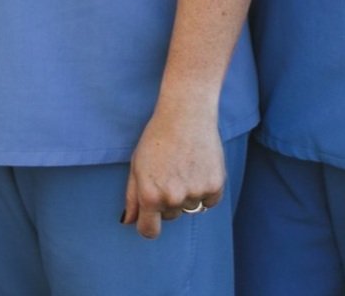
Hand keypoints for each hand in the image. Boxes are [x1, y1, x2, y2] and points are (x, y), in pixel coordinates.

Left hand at [122, 98, 223, 239]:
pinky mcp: (215, 185)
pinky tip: (200, 167)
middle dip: (169, 200)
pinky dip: (206, 190)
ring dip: (188, 194)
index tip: (152, 218)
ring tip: (185, 166)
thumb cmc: (156, 137)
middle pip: (171, 216)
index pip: (149, 231)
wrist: (186, 113)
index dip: (149, 225)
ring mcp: (195, 193)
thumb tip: (129, 221)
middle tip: (170, 172)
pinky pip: (209, 201)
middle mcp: (173, 199)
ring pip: (190, 207)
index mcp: (150, 196)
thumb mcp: (137, 165)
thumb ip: (132, 197)